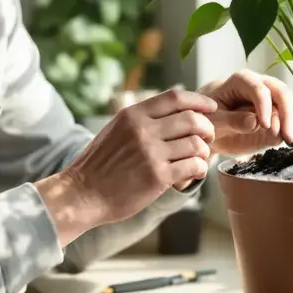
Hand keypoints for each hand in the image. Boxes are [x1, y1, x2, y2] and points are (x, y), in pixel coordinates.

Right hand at [34, 88, 215, 244]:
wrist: (82, 194)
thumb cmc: (100, 165)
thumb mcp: (115, 130)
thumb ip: (141, 119)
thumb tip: (173, 111)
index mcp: (132, 114)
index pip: (175, 97)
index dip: (199, 101)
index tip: (211, 108)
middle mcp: (142, 130)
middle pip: (192, 119)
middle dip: (207, 128)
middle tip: (207, 138)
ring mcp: (151, 153)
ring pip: (196, 143)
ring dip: (204, 151)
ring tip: (199, 158)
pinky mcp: (157, 177)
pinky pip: (193, 166)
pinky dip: (200, 168)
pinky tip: (195, 172)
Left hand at [198, 70, 292, 155]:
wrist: (209, 126)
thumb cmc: (206, 118)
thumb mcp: (212, 121)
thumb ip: (231, 121)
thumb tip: (255, 122)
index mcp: (240, 81)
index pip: (257, 88)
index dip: (264, 105)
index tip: (264, 125)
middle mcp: (260, 85)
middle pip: (281, 93)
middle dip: (288, 115)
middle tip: (289, 138)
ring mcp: (272, 100)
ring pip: (292, 104)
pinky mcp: (278, 115)